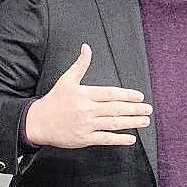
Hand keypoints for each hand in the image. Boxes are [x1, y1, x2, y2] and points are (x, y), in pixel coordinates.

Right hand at [26, 44, 152, 147]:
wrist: (38, 122)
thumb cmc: (54, 101)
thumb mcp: (67, 80)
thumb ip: (80, 65)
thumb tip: (86, 47)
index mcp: (84, 94)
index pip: (110, 94)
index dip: (126, 95)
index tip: (140, 96)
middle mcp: (86, 109)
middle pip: (115, 109)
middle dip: (134, 109)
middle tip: (148, 109)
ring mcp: (85, 125)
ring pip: (113, 124)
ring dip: (131, 123)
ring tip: (144, 121)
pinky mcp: (84, 139)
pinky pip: (105, 139)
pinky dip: (118, 139)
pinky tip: (130, 138)